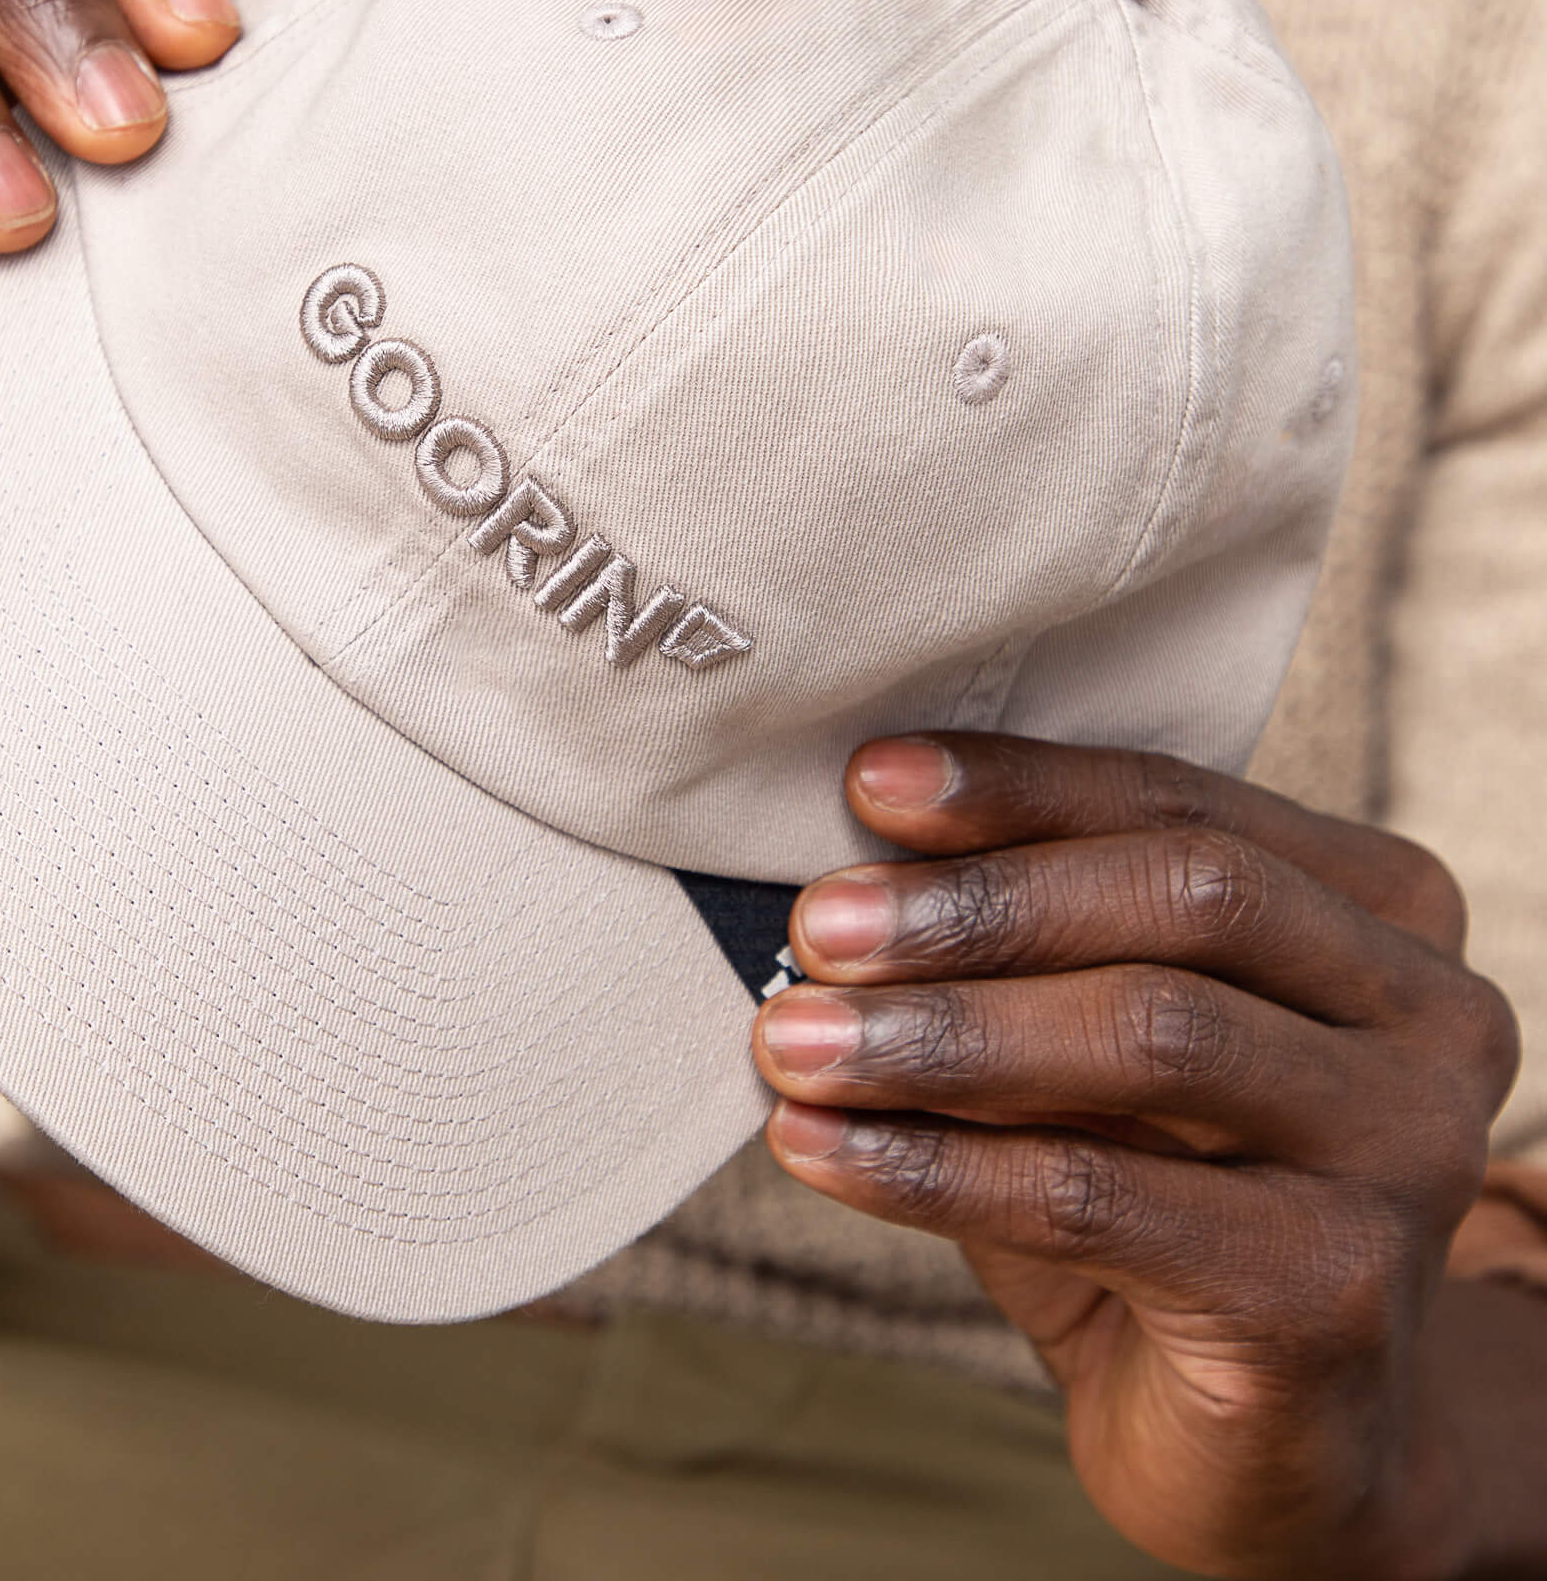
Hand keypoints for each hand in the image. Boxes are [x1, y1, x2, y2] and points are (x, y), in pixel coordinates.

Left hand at [754, 734, 1520, 1578]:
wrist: (1262, 1440)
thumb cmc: (1157, 1192)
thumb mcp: (1087, 1046)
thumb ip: (1018, 954)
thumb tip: (844, 884)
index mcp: (1380, 911)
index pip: (1184, 801)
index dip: (1020, 786)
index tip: (867, 781)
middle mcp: (1430, 1017)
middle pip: (1189, 898)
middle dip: (978, 903)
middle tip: (818, 926)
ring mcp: (1405, 1154)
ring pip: (1150, 1035)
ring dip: (940, 1031)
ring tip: (791, 1040)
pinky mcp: (1333, 1291)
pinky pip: (1094, 1194)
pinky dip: (930, 1162)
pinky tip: (817, 1146)